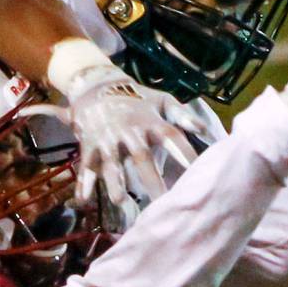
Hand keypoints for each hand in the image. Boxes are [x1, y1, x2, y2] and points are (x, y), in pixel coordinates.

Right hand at [47, 38, 198, 203]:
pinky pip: (87, 167)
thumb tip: (204, 130)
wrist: (97, 85)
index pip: (171, 138)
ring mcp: (107, 140)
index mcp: (150, 121)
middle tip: (162, 201)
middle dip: (151, 179)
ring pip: (111, 163)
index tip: (198, 173)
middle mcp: (129, 131)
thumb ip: (183, 115)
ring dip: (115, 182)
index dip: (185, 154)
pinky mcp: (89, 146)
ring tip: (119, 200)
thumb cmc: (137, 98)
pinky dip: (84, 183)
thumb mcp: (162, 101)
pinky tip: (83, 201)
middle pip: (141, 156)